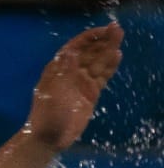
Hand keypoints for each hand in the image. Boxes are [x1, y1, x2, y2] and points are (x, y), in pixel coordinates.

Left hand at [25, 22, 122, 150]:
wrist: (49, 137)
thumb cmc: (47, 114)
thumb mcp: (53, 92)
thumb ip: (64, 72)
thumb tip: (71, 52)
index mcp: (57, 70)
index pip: (74, 48)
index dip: (88, 38)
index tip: (102, 30)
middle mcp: (70, 73)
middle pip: (88, 53)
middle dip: (101, 40)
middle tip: (116, 29)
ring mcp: (81, 83)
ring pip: (97, 62)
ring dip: (108, 50)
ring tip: (120, 37)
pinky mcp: (90, 93)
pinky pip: (101, 76)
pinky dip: (109, 66)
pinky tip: (117, 56)